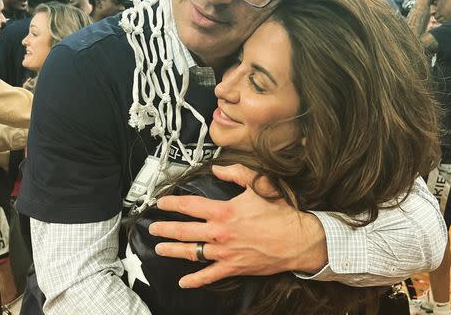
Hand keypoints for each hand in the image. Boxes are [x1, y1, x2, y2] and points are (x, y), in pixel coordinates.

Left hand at [149, 164, 327, 287]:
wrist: (298, 240)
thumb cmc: (280, 213)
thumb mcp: (259, 184)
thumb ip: (236, 174)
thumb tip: (217, 169)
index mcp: (225, 211)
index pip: (190, 205)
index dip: (172, 203)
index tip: (161, 202)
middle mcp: (220, 232)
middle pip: (185, 230)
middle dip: (165, 228)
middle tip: (152, 227)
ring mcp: (225, 252)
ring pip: (191, 252)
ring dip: (173, 250)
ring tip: (159, 248)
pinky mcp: (233, 268)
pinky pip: (209, 276)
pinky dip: (195, 280)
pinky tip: (183, 281)